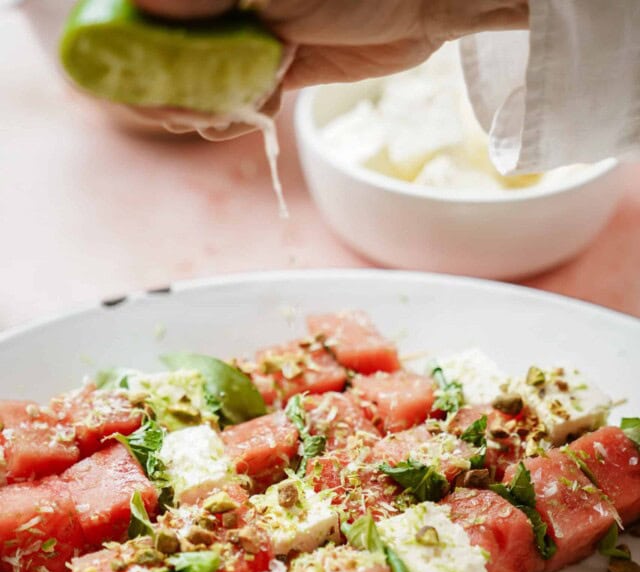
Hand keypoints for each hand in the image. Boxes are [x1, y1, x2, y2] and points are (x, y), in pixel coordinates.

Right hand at [130, 0, 527, 135]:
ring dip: (204, 108)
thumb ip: (210, 1)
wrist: (427, 0)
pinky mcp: (282, 64)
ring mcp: (253, 33)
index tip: (135, 82)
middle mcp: (228, 5)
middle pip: (174, 51)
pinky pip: (244, 97)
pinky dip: (238, 114)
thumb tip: (139, 4)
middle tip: (180, 113)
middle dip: (169, 88)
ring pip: (206, 80)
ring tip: (216, 119)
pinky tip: (251, 115)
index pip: (155, 18)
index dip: (136, 51)